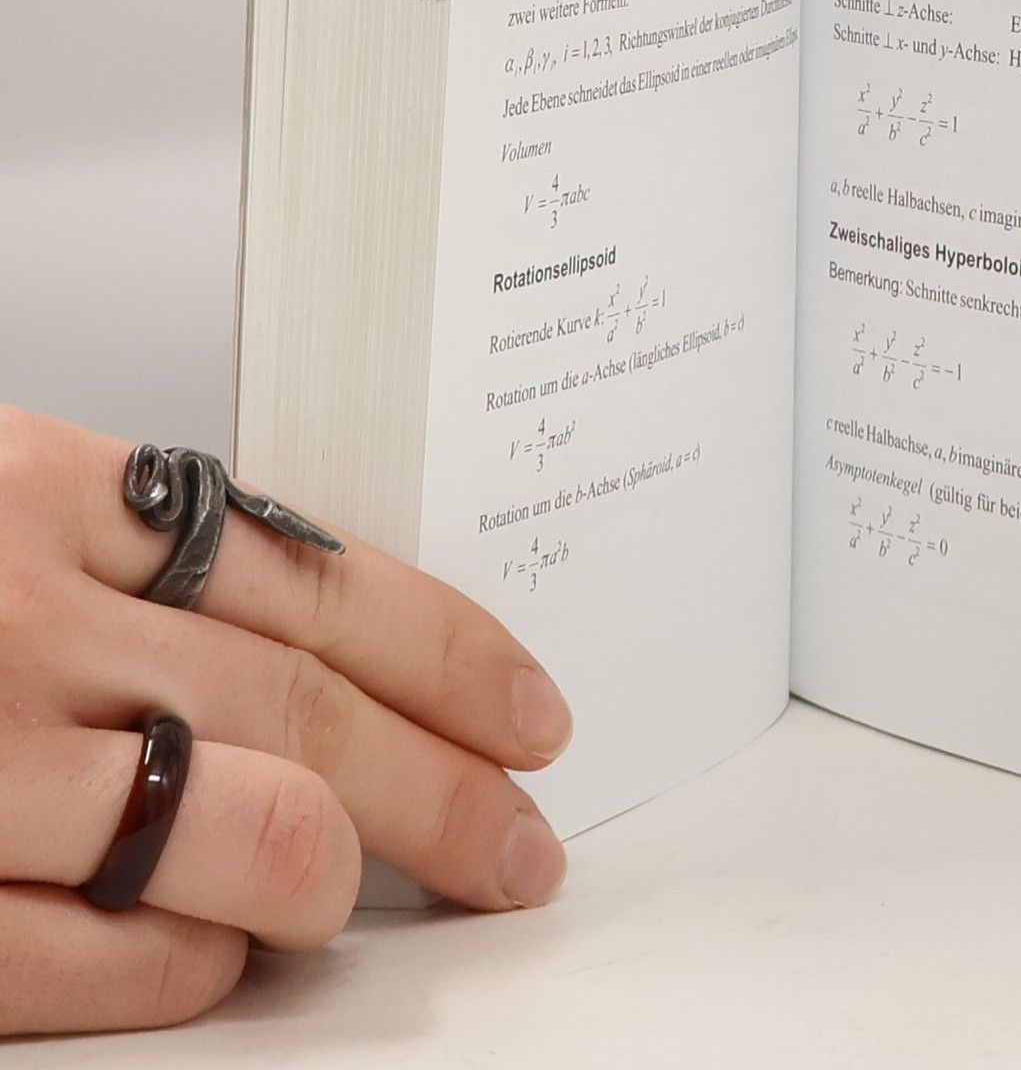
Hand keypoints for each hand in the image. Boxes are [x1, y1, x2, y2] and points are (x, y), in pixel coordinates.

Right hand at [0, 407, 571, 1035]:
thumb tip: (319, 637)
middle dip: (448, 782)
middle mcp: (11, 618)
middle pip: (309, 705)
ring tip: (377, 893)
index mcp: (43, 494)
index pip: (320, 577)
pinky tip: (223, 958)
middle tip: (525, 839)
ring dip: (336, 873)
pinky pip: (83, 953)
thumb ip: (128, 551)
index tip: (531, 709)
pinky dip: (183, 964)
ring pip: (234, 825)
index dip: (452, 652)